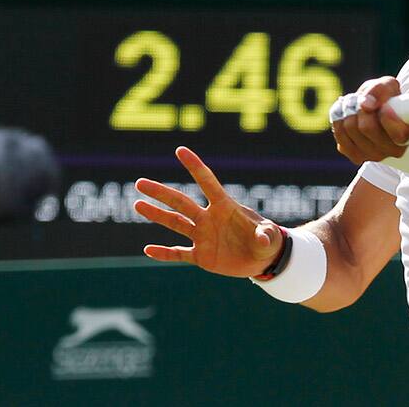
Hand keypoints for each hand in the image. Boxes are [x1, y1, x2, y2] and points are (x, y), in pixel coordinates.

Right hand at [133, 146, 283, 277]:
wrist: (263, 258)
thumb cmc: (268, 240)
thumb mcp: (270, 236)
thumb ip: (265, 235)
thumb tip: (261, 239)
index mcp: (225, 207)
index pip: (207, 182)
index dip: (195, 167)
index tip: (180, 150)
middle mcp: (209, 219)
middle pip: (181, 202)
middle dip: (161, 192)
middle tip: (140, 183)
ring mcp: (203, 237)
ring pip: (175, 223)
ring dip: (156, 215)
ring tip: (137, 204)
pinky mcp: (202, 256)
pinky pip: (179, 253)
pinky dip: (164, 253)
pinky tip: (147, 250)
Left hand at [330, 76, 408, 164]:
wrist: (375, 110)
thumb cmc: (386, 98)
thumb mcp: (389, 85)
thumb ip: (381, 90)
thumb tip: (366, 105)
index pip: (400, 134)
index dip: (388, 118)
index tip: (383, 106)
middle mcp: (394, 150)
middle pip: (367, 128)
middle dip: (362, 107)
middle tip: (364, 101)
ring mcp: (374, 156)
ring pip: (351, 128)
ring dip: (349, 110)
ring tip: (356, 105)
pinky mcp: (356, 156)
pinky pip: (339, 134)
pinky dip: (340, 119)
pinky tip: (347, 115)